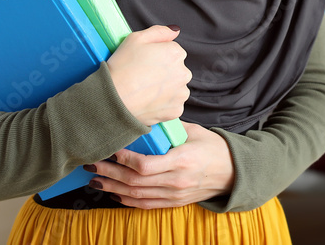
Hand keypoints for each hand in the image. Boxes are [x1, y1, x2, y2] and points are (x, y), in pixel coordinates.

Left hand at [86, 122, 235, 208]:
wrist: (232, 172)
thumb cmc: (213, 147)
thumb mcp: (193, 132)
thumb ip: (169, 128)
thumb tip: (143, 119)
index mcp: (181, 160)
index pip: (145, 165)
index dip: (123, 159)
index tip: (109, 148)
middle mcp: (176, 181)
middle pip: (134, 181)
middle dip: (109, 172)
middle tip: (91, 163)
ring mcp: (174, 194)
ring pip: (136, 195)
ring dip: (112, 187)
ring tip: (95, 179)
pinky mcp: (173, 202)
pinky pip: (145, 205)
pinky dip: (126, 200)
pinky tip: (113, 192)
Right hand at [107, 25, 190, 126]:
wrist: (113, 99)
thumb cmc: (122, 67)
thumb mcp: (135, 38)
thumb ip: (159, 32)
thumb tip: (175, 31)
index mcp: (176, 53)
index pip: (172, 51)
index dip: (156, 56)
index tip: (144, 62)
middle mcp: (184, 73)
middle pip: (176, 69)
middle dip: (163, 72)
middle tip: (143, 77)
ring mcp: (181, 93)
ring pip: (175, 88)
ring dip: (165, 88)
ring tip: (145, 90)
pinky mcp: (176, 111)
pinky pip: (172, 105)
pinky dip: (162, 104)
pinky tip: (148, 101)